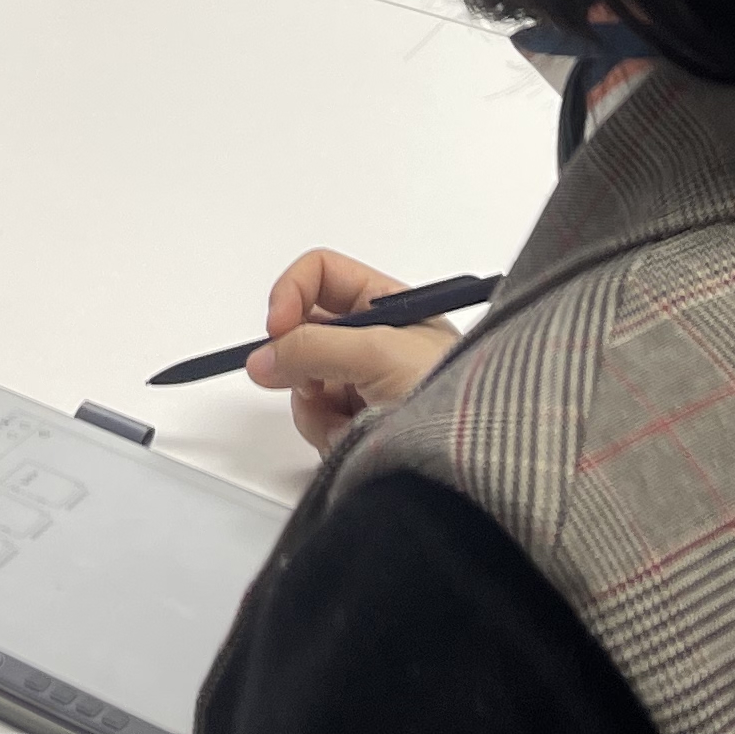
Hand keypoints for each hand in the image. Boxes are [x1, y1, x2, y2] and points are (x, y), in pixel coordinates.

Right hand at [243, 249, 460, 456]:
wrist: (473, 459)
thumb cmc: (445, 390)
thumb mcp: (378, 352)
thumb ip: (313, 347)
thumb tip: (260, 360)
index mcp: (387, 304)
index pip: (322, 274)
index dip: (293, 292)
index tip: (277, 327)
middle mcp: (373, 339)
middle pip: (305, 329)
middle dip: (299, 357)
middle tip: (306, 381)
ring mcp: (363, 382)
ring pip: (303, 377)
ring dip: (313, 400)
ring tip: (347, 419)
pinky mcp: (357, 423)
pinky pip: (315, 416)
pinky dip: (326, 429)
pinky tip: (354, 440)